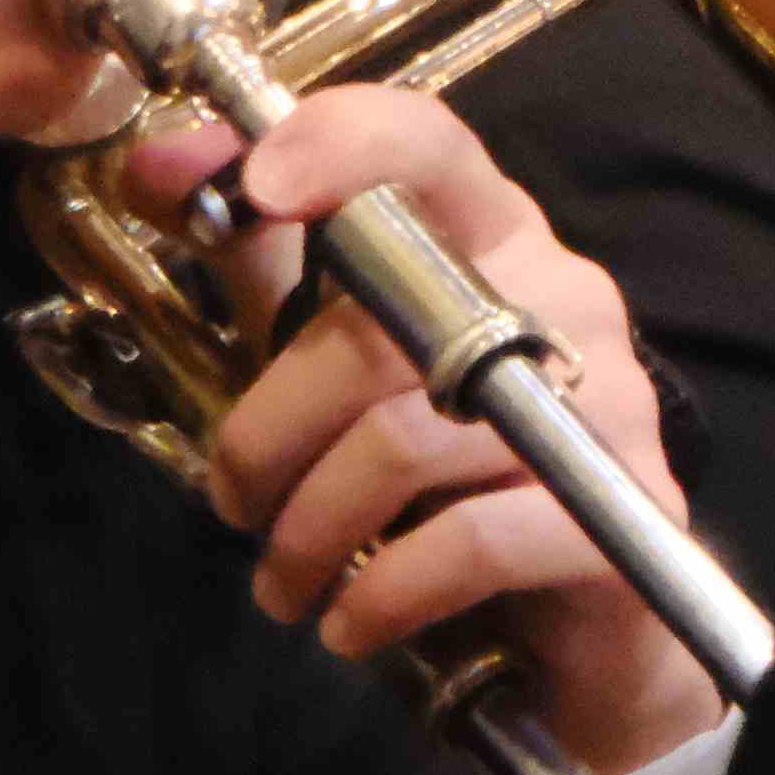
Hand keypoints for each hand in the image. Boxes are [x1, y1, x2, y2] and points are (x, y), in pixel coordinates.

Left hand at [127, 85, 720, 773]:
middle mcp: (564, 299)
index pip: (432, 147)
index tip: (256, 186)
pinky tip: (351, 624)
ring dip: (311, 527)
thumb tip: (156, 165)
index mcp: (496, 238)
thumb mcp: (341, 346)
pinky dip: (387, 591)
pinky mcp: (618, 515)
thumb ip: (261, 251)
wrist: (579, 630)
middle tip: (233, 505)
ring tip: (284, 581)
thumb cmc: (446, 472)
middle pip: (375, 330)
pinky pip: (474, 542)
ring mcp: (606, 406)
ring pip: (406, 441)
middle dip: (266, 433)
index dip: (344, 144)